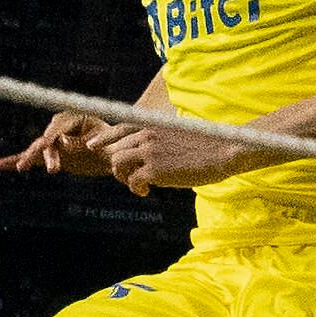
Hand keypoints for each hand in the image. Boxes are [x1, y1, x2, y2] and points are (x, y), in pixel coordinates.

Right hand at [0, 112, 115, 178]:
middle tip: (51, 170)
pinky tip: (0, 164)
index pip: (57, 129)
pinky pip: (33, 158)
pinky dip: (15, 160)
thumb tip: (62, 142)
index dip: (52, 138)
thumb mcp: (101, 142)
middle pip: (46, 141)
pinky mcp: (48, 154)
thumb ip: (81, 142)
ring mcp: (52, 141)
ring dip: (29, 159)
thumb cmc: (111, 144)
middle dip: (44, 155)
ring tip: (21, 168)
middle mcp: (58, 127)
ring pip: (37, 150)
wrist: (111, 154)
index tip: (47, 145)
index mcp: (72, 118)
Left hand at [99, 121, 260, 195]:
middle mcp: (147, 135)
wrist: (224, 150)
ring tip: (138, 185)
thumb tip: (149, 155)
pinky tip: (145, 192)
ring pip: (118, 165)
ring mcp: (149, 151)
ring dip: (124, 178)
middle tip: (130, 178)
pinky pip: (132, 181)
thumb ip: (160, 139)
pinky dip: (135, 188)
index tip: (91, 146)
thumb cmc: (207, 145)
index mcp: (154, 125)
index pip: (120, 127)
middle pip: (116, 150)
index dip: (104, 138)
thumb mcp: (178, 133)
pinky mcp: (155, 169)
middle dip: (119, 167)